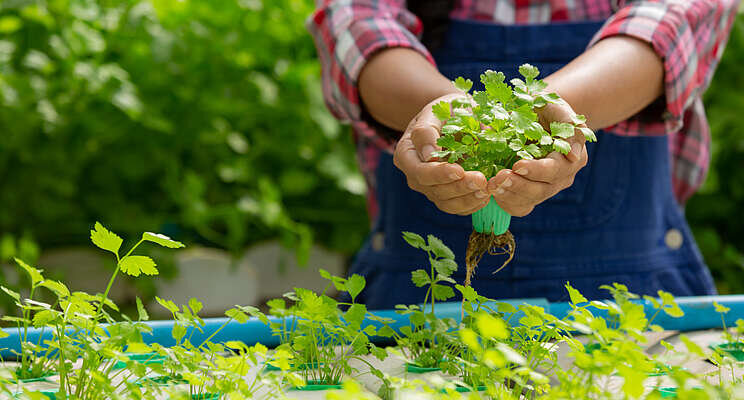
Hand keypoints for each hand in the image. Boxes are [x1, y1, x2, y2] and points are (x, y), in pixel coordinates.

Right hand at [393, 93, 489, 215]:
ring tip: (487, 189)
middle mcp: (414, 174)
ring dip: (467, 198)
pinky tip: (486, 195)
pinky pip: (457, 207)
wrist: (456, 117)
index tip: (459, 170)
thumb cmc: (447, 110)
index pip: (419, 170)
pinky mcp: (445, 195)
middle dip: (458, 187)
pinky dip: (472, 204)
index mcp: (406, 152)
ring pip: (445, 202)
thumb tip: (430, 154)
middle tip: (481, 180)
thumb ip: (429, 130)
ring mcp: (429, 187)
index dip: (438, 173)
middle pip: (432, 189)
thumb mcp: (437, 110)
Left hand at [487, 99, 588, 216]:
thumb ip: (571, 126)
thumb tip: (574, 156)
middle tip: (499, 178)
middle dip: (519, 185)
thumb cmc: (548, 110)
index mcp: (571, 159)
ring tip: (492, 185)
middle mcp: (561, 178)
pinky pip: (520, 206)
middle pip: (541, 190)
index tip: (517, 165)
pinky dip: (505, 202)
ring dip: (509, 195)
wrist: (535, 116)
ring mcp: (546, 188)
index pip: (555, 170)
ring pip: (529, 200)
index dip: (537, 170)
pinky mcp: (530, 195)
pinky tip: (493, 193)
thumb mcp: (560, 110)